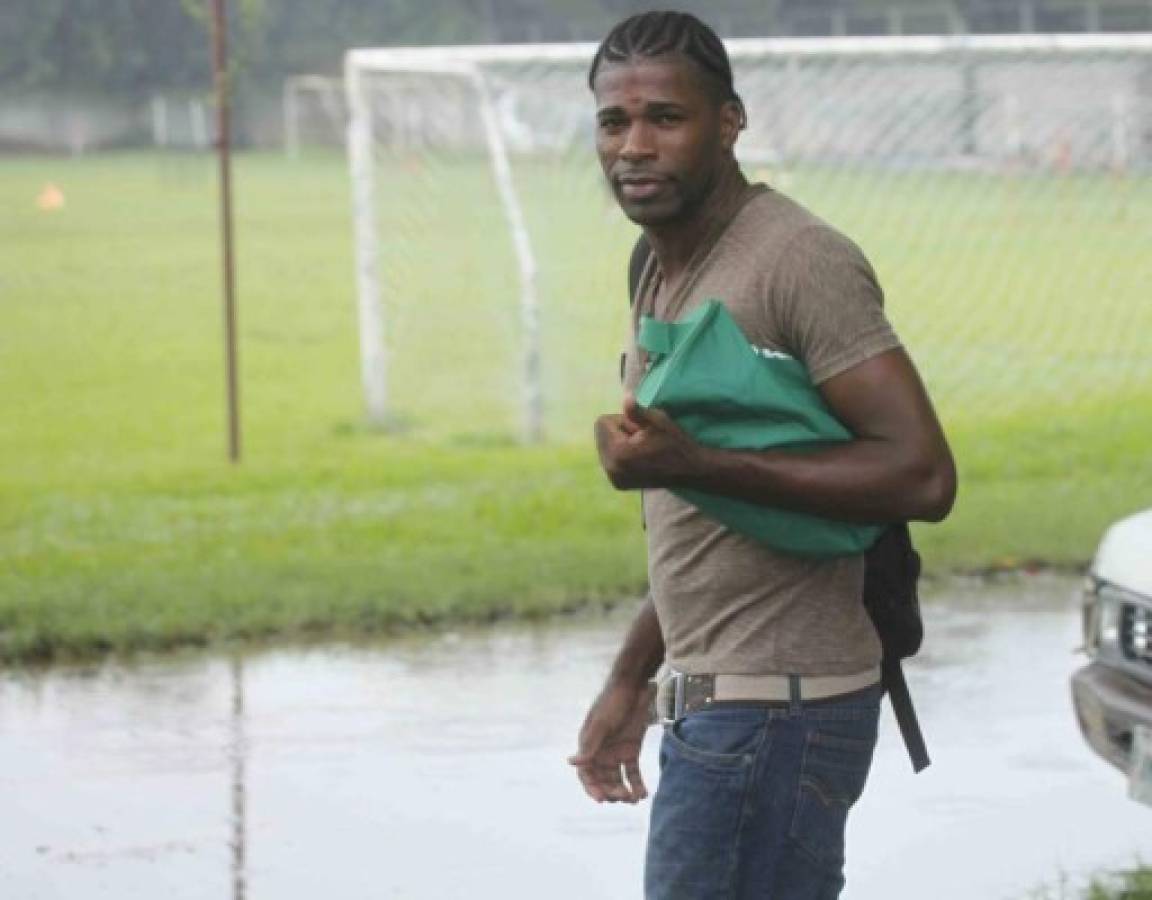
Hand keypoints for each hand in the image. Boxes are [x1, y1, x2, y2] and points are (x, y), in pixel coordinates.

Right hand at [568, 680, 653, 803]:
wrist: (635, 687)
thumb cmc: (613, 702)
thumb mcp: (602, 724)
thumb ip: (590, 746)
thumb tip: (571, 762)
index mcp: (589, 746)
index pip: (586, 774)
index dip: (592, 788)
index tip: (602, 799)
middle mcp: (601, 752)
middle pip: (603, 780)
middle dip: (611, 791)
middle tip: (623, 797)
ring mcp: (616, 752)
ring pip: (618, 780)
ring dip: (624, 791)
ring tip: (634, 798)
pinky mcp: (631, 750)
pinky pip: (632, 773)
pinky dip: (637, 784)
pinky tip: (643, 794)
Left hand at [594, 394, 700, 489]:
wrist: (691, 470)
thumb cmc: (675, 442)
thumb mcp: (658, 421)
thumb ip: (636, 411)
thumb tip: (625, 397)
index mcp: (618, 453)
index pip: (602, 422)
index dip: (623, 420)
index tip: (642, 429)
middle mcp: (611, 469)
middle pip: (600, 435)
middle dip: (618, 432)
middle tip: (642, 439)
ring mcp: (614, 479)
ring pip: (604, 447)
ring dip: (619, 443)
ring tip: (642, 449)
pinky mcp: (618, 484)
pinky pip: (609, 460)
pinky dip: (620, 455)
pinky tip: (639, 458)